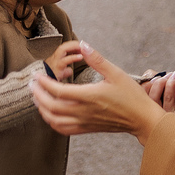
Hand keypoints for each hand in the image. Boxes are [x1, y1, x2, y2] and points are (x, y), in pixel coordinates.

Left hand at [30, 42, 164, 143]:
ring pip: (54, 120)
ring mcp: (84, 122)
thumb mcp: (116, 73)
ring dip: (42, 109)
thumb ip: (97, 59)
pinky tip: (49, 113)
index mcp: (89, 96)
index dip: (44, 83)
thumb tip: (83, 45)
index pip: (58, 91)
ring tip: (37, 97)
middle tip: (32, 84)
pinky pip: (63, 129)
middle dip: (37, 95)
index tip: (37, 75)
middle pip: (51, 107)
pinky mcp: (86, 129)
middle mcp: (84, 111)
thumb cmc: (131, 96)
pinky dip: (52, 121)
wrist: (141, 119)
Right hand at [47, 40, 84, 82]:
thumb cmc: (47, 82)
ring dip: (74, 47)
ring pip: (62, 49)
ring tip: (82, 48)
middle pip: (63, 46)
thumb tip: (69, 70)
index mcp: (55, 60)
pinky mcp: (55, 68)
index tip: (82, 48)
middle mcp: (53, 59)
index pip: (64, 48)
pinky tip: (80, 57)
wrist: (38, 87)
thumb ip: (64, 71)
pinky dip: (73, 57)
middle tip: (84, 46)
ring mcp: (53, 63)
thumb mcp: (57, 75)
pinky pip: (64, 60)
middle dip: (74, 44)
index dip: (73, 46)